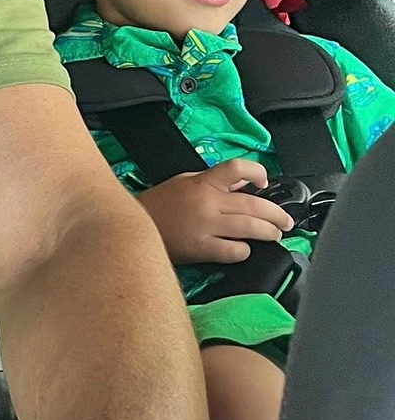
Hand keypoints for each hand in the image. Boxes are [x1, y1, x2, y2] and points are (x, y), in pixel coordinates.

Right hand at [138, 161, 293, 265]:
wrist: (133, 226)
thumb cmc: (159, 204)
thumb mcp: (185, 183)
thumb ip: (213, 182)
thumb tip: (243, 185)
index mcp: (203, 182)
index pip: (237, 169)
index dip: (257, 172)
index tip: (265, 182)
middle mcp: (208, 203)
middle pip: (254, 204)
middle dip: (277, 214)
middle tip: (285, 222)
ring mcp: (206, 226)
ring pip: (250, 228)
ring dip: (269, 232)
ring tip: (274, 235)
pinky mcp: (202, 248)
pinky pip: (234, 250)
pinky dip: (243, 250)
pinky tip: (242, 249)